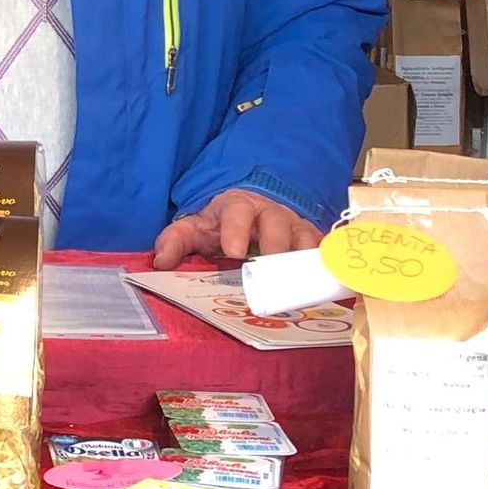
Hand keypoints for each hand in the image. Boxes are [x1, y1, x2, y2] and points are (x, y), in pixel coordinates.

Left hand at [152, 189, 323, 266]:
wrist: (250, 210)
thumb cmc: (220, 224)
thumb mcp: (193, 229)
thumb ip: (174, 241)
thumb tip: (161, 262)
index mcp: (237, 206)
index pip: (236, 211)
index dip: (236, 229)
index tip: (234, 251)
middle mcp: (270, 212)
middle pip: (277, 223)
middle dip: (276, 245)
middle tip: (272, 269)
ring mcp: (294, 225)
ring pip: (304, 236)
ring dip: (304, 258)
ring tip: (302, 282)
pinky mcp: (310, 240)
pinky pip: (322, 250)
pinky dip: (326, 264)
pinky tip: (327, 282)